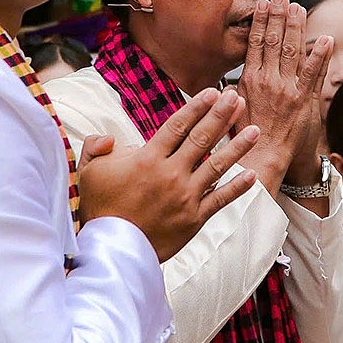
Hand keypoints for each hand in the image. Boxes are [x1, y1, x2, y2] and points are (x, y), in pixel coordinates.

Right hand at [77, 88, 258, 261]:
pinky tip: (252, 174)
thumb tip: (110, 137)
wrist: (111, 250)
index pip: (178, 125)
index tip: (213, 92)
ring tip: (254, 129)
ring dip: (237, 146)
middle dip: (221, 115)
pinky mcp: (194, 219)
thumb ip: (96, 146)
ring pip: (217, 165)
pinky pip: (220, 200)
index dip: (197, 107)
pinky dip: (238, 188)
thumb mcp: (88, 171)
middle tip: (236, 97)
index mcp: (148, 159)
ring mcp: (185, 197)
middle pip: (202, 138)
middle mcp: (170, 174)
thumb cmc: (99, 209)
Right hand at [235, 0, 332, 193]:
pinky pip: (314, 73)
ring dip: (297, 26)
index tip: (264, 4)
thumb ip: (233, 94)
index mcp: (249, 81)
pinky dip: (320, 55)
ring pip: (292, 51)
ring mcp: (286, 89)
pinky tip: (325, 39)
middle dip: (279, 15)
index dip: (261, 21)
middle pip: (274, 41)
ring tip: (299, 7)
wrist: (262, 159)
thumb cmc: (246, 138)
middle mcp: (267, 81)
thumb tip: (227, 85)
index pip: (256, 43)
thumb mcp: (233, 111)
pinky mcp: (303, 101)